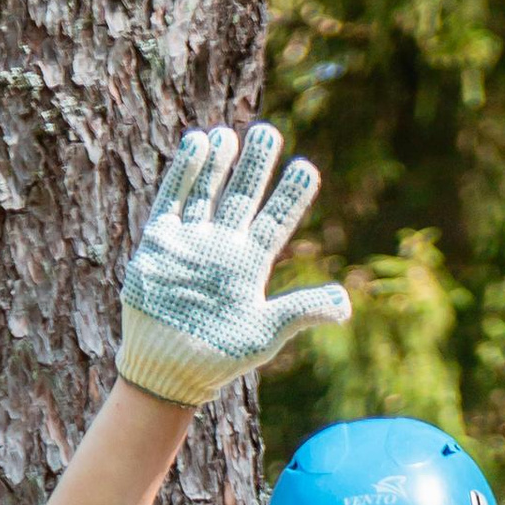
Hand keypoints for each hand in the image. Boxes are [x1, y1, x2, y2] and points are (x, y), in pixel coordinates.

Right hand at [116, 120, 350, 407]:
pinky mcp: (159, 242)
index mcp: (250, 264)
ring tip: (230, 135)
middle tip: (268, 133)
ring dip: (219, 164)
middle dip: (254, 166)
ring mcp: (190, 241)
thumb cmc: (219, 358)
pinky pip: (172, 199)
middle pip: (242, 196)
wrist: (166, 372)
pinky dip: (184, 173)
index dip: (291, 195)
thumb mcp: (266, 334)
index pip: (276, 220)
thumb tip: (345, 305)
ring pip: (207, 191)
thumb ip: (302, 311)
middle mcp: (222, 246)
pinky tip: (196, 143)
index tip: (306, 168)